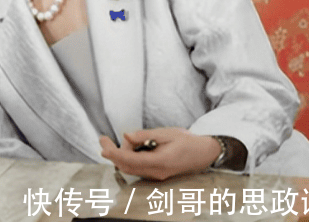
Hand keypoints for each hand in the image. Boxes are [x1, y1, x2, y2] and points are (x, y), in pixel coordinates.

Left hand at [99, 128, 221, 180]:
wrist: (205, 153)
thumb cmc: (187, 142)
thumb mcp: (166, 133)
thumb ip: (144, 135)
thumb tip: (126, 136)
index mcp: (159, 162)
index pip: (129, 160)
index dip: (113, 153)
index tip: (103, 144)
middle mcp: (156, 172)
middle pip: (126, 166)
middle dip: (112, 153)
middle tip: (104, 139)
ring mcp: (157, 175)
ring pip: (130, 168)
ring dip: (121, 155)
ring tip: (127, 140)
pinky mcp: (157, 174)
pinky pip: (137, 168)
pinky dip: (129, 158)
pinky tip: (132, 148)